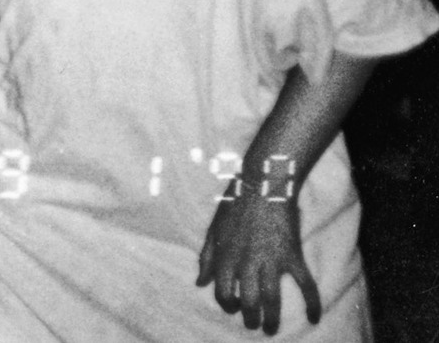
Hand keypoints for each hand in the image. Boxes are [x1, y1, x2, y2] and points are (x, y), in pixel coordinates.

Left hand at [198, 193, 319, 334]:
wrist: (262, 185)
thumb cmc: (234, 205)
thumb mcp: (213, 230)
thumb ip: (206, 258)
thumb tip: (200, 283)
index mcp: (225, 256)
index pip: (222, 291)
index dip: (227, 304)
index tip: (234, 309)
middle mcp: (246, 262)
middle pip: (246, 300)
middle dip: (249, 317)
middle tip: (253, 325)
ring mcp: (270, 260)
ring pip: (271, 299)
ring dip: (271, 318)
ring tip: (271, 329)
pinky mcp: (292, 256)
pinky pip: (305, 285)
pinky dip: (312, 303)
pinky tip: (313, 318)